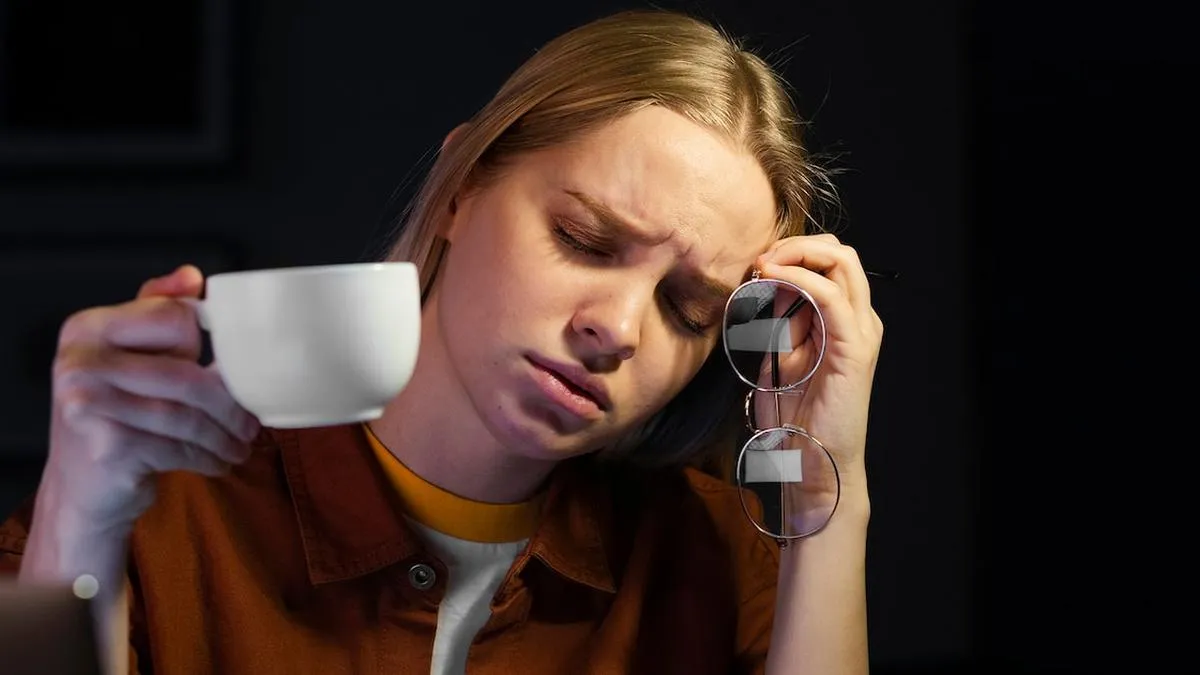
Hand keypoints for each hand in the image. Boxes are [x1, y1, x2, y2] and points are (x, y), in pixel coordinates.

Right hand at [42, 264, 260, 533]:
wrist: (81, 486)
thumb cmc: (114, 414)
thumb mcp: (127, 356)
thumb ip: (156, 311)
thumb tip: (191, 276)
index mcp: (87, 328)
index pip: (174, 319)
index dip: (210, 345)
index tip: (230, 368)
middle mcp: (80, 362)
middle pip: (187, 375)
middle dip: (230, 405)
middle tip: (251, 422)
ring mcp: (88, 406)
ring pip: (187, 416)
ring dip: (225, 436)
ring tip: (241, 444)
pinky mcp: (108, 448)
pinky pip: (179, 449)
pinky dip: (207, 458)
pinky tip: (218, 462)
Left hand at [754, 234, 882, 489]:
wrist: (811, 460)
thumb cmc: (795, 415)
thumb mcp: (781, 354)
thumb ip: (781, 319)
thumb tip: (766, 282)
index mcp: (843, 319)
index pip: (827, 262)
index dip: (792, 252)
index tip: (755, 263)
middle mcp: (859, 319)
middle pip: (839, 253)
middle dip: (797, 245)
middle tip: (760, 258)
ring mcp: (861, 331)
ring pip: (842, 262)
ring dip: (797, 254)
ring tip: (764, 265)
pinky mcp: (855, 348)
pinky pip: (832, 296)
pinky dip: (800, 279)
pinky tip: (772, 279)